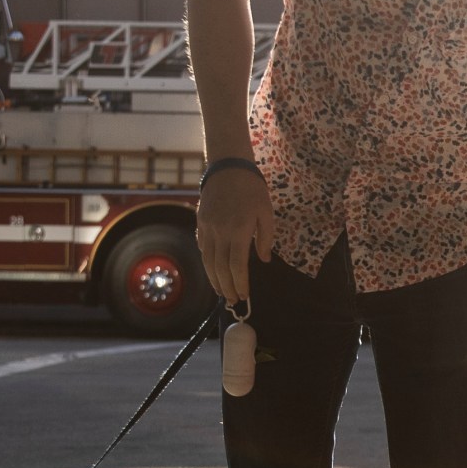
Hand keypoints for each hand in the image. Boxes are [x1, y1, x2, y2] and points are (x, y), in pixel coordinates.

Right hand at [195, 166, 276, 305]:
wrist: (228, 168)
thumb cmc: (252, 189)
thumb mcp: (266, 212)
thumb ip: (265, 238)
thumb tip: (264, 260)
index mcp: (238, 231)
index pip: (237, 265)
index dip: (240, 283)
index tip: (243, 295)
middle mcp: (220, 232)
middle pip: (220, 268)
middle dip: (226, 286)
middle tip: (232, 299)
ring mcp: (207, 228)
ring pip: (208, 260)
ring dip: (214, 279)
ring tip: (220, 291)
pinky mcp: (201, 223)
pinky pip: (203, 248)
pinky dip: (207, 262)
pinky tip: (213, 271)